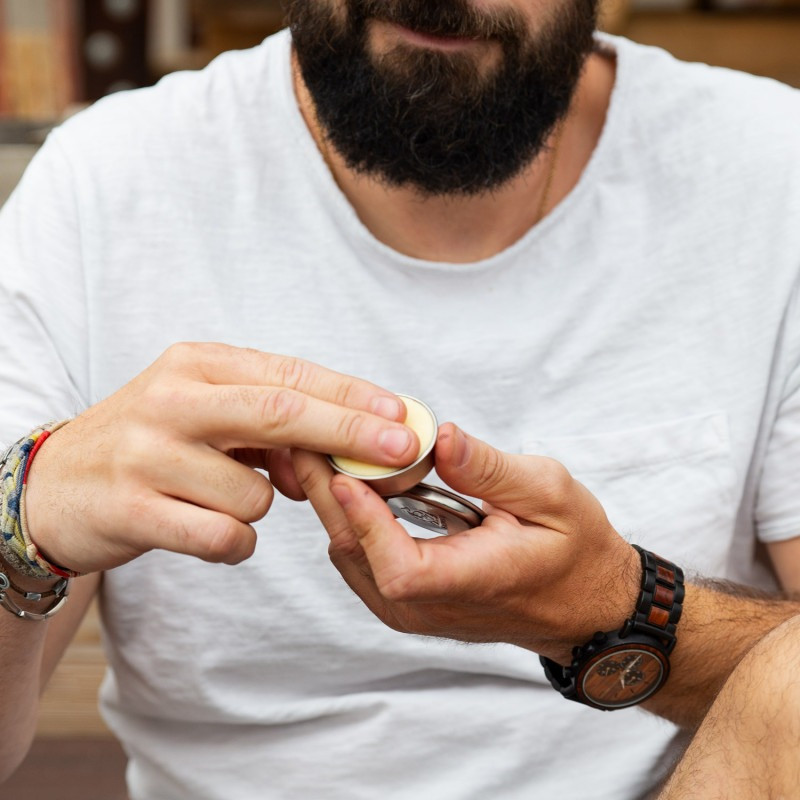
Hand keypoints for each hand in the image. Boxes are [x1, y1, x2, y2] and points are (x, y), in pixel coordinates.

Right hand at [24, 343, 418, 573]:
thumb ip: (270, 422)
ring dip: (260, 506)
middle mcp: (172, 400)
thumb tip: (342, 453)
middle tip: (403, 451)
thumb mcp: (205, 411)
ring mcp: (149, 454)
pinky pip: (225, 535)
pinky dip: (234, 542)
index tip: (401, 415)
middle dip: (351, 433)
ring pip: (256, 493)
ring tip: (218, 498)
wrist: (58, 486)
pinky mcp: (133, 508)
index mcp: (197, 365)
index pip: (290, 375)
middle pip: (282, 413)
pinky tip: (206, 529)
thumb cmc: (152, 443)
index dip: (351, 396)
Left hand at [293, 422, 639, 662]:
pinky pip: (358, 559)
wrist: (579, 600)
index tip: (345, 470)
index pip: (402, 568)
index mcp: (474, 582)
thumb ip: (491, 468)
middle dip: (329, 491)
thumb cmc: (572, 549)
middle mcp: (432, 608)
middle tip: (309, 437)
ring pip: (348, 556)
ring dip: (333, 502)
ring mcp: (412, 611)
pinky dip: (348, 517)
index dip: (367, 521)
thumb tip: (443, 437)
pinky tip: (351, 479)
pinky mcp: (404, 602)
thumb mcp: (550, 494)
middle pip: (358, 555)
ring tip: (324, 448)